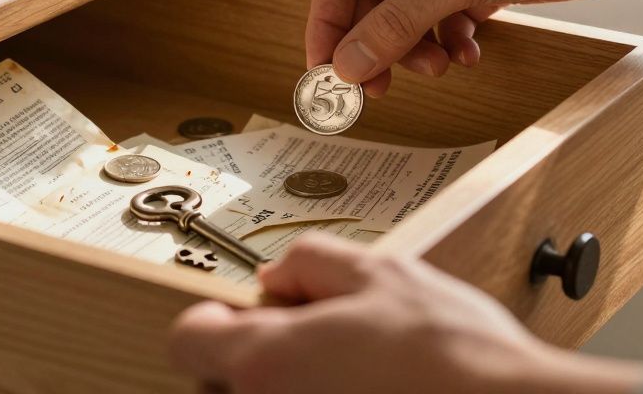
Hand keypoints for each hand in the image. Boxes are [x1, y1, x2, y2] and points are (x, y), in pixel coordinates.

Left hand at [168, 234, 642, 393]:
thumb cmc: (453, 358)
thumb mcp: (382, 273)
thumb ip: (312, 263)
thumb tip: (278, 274)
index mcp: (266, 361)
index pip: (188, 339)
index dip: (217, 318)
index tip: (246, 312)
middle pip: (224, 378)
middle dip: (261, 353)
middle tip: (318, 338)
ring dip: (295, 383)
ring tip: (358, 371)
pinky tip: (372, 391)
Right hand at [307, 0, 642, 95]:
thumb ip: (397, 24)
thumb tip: (348, 64)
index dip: (329, 24)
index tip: (324, 72)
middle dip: (377, 43)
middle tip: (376, 88)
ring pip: (407, 12)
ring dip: (414, 46)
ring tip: (435, 67)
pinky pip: (442, 17)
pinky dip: (448, 40)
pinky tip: (467, 53)